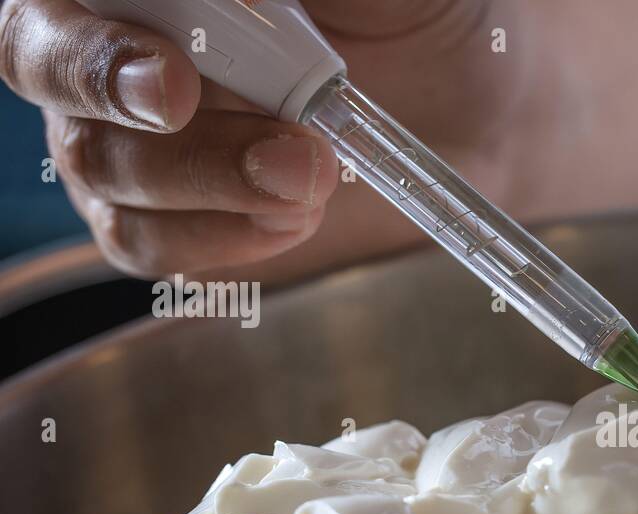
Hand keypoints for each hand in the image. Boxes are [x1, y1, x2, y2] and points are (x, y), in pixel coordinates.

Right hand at [0, 0, 530, 278]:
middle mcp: (120, 43)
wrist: (472, 114)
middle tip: (181, 97)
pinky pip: (149, 242)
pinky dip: (226, 235)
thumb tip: (257, 0)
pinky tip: (295, 214)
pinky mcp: (169, 220)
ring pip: (100, 162)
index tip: (166, 59)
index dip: (90, 30)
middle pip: (42, 60)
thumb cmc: (417, 19)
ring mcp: (131, 136)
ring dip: (206, 173)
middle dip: (107, 82)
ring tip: (311, 170)